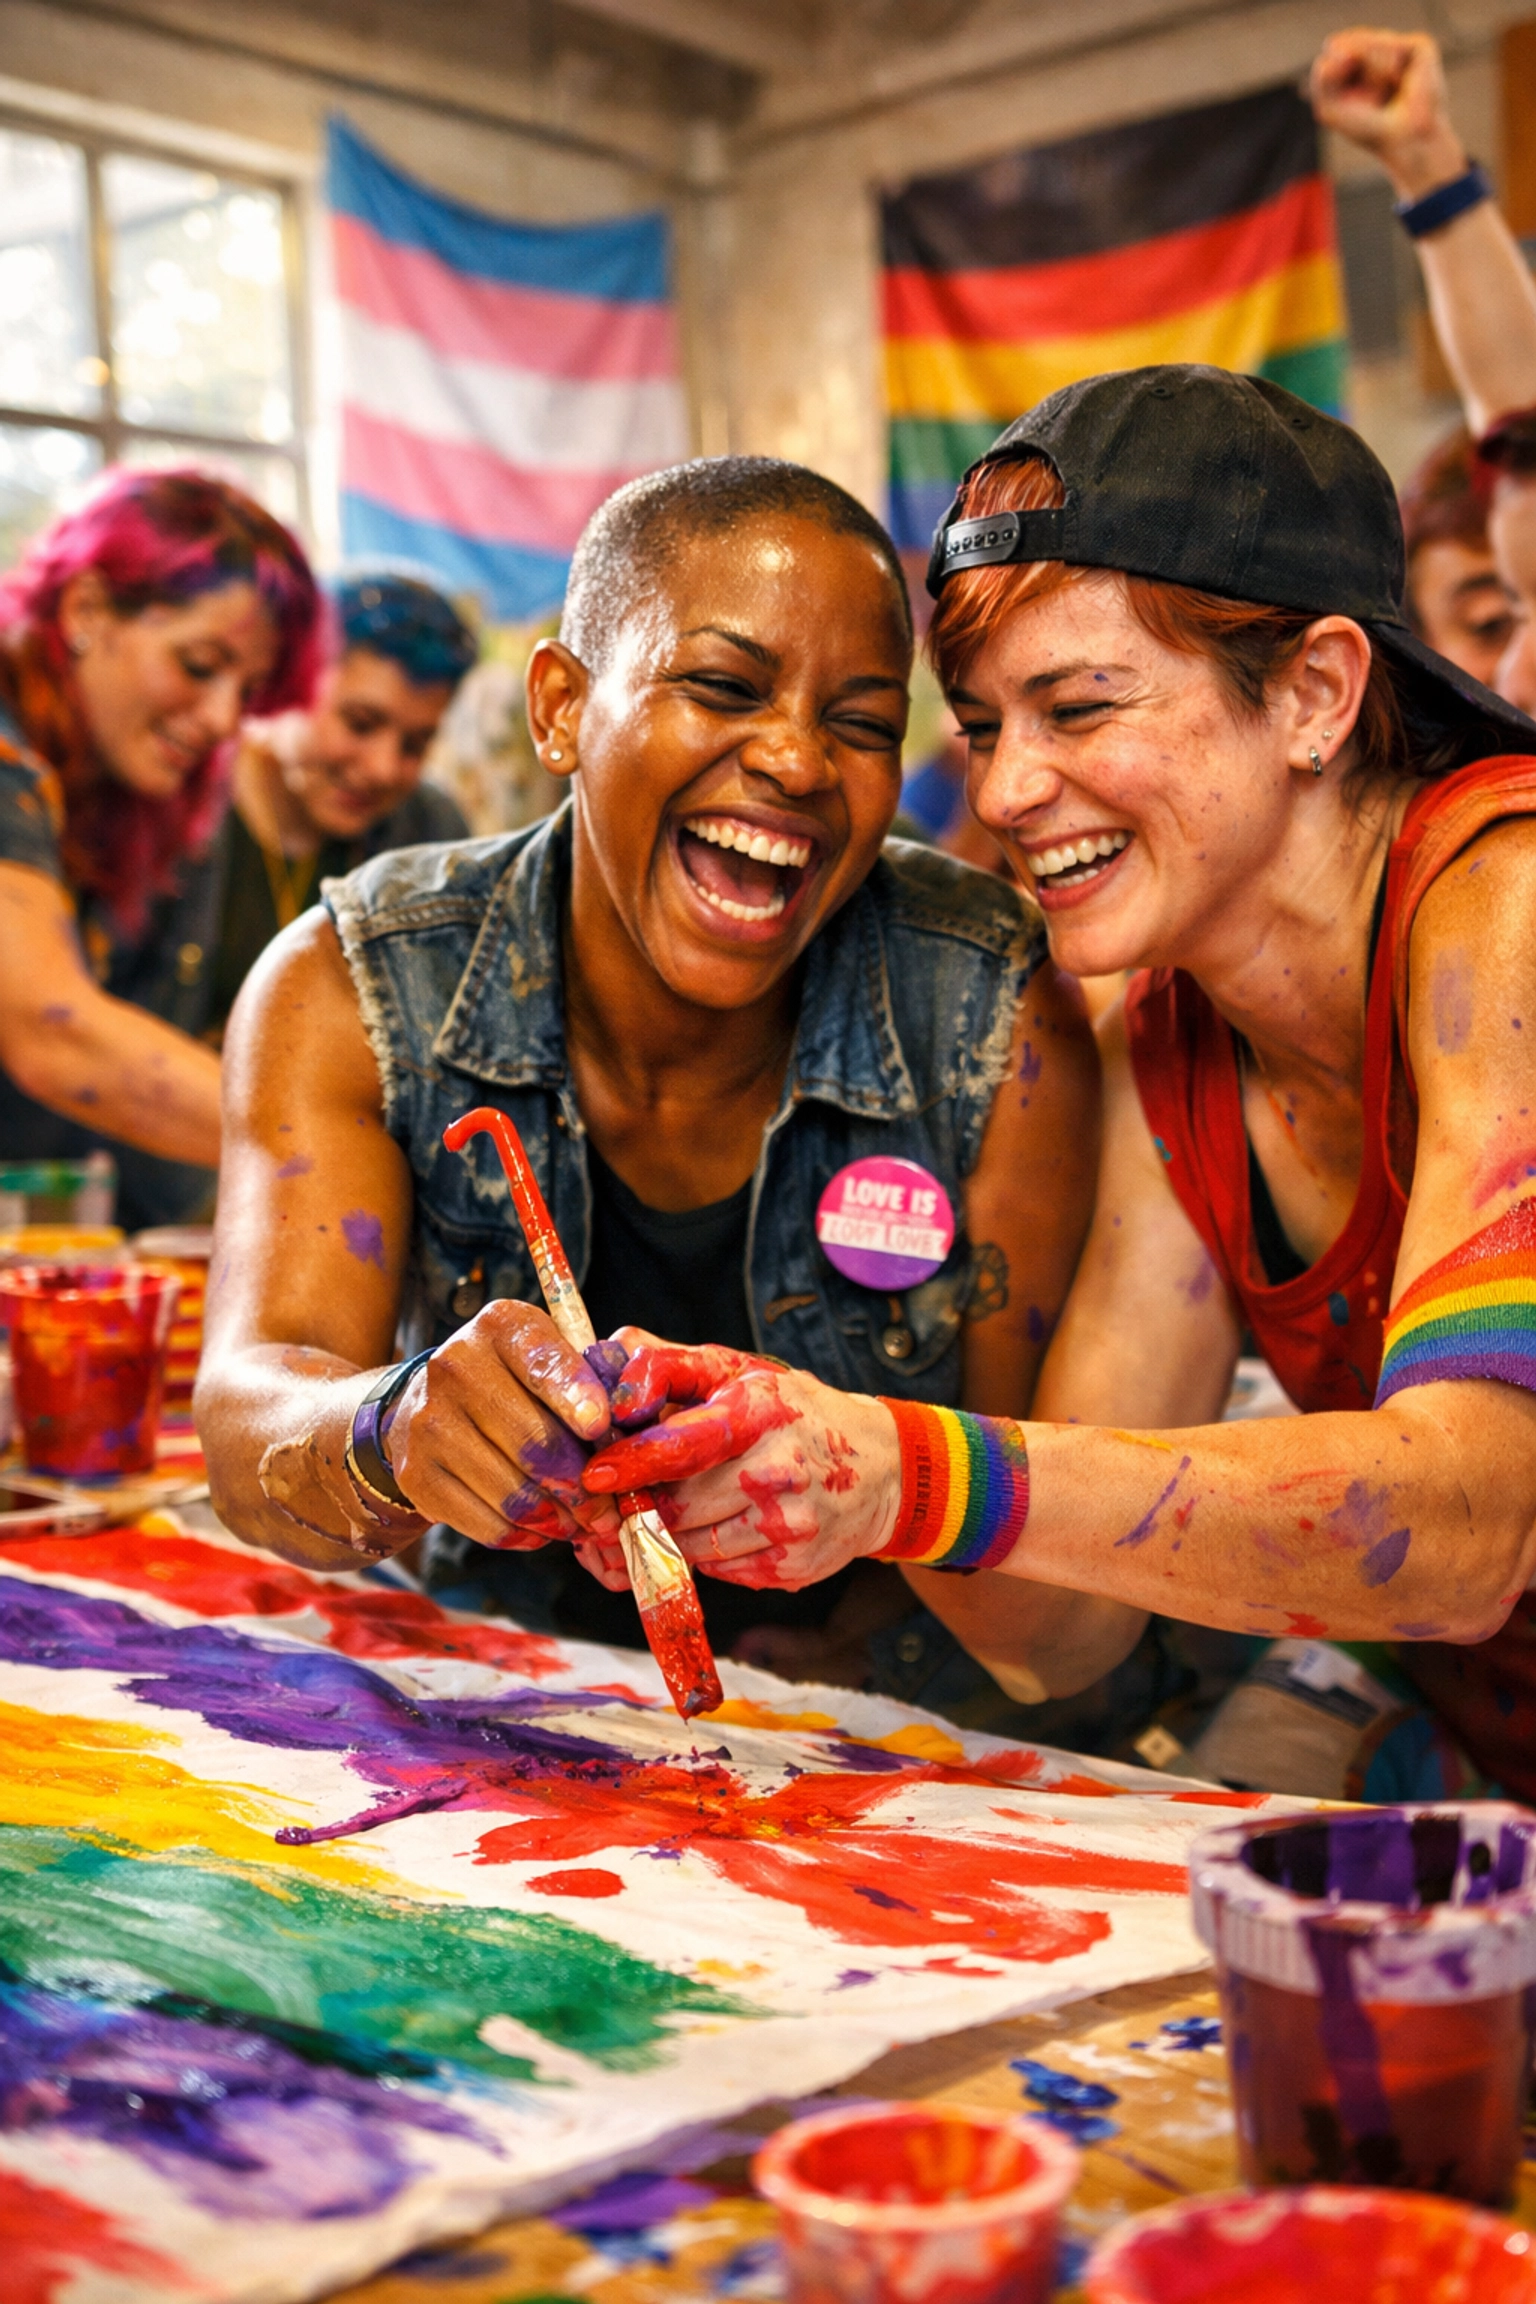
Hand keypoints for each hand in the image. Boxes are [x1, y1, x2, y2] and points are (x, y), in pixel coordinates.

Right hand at [385, 1300, 623, 1556]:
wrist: (426, 1405)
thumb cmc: (513, 1383)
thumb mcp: (551, 1358)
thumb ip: (594, 1381)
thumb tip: (631, 1435)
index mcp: (500, 1327)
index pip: (543, 1363)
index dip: (576, 1397)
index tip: (601, 1428)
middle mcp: (456, 1367)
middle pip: (534, 1442)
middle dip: (582, 1486)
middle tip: (608, 1509)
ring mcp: (429, 1422)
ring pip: (513, 1492)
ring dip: (558, 1519)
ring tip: (582, 1524)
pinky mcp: (417, 1474)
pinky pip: (485, 1523)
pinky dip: (524, 1535)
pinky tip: (544, 1529)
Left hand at [584, 1353, 901, 1588]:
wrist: (882, 1469)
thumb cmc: (795, 1412)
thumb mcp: (742, 1372)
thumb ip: (672, 1363)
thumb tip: (609, 1355)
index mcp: (760, 1413)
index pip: (683, 1444)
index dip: (633, 1462)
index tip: (595, 1473)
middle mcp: (779, 1470)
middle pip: (678, 1505)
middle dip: (639, 1505)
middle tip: (615, 1500)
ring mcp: (789, 1525)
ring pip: (691, 1545)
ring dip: (666, 1532)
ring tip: (664, 1512)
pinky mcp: (793, 1567)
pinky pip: (719, 1571)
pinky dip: (703, 1553)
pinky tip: (714, 1528)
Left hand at [1309, 28, 1467, 199]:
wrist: (1402, 141)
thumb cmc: (1366, 127)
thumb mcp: (1329, 106)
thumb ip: (1323, 75)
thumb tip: (1348, 54)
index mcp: (1354, 57)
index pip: (1333, 45)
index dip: (1335, 73)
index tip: (1346, 98)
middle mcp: (1377, 46)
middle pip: (1348, 42)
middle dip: (1351, 74)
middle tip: (1369, 98)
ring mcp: (1398, 44)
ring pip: (1368, 44)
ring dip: (1372, 77)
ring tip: (1386, 92)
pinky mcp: (1419, 45)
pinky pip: (1390, 47)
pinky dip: (1388, 72)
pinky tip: (1401, 83)